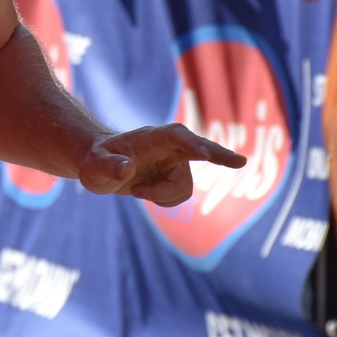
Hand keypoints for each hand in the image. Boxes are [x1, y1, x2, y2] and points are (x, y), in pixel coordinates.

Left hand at [76, 125, 246, 206]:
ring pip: (184, 187)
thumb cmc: (95, 162)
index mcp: (151, 137)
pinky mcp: (176, 176)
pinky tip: (144, 193)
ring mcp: (174, 161)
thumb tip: (127, 169)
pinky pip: (180, 196)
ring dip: (161, 196)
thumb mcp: (94, 167)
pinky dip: (164, 200)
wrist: (100, 166)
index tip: (205, 154)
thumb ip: (109, 167)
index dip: (192, 144)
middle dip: (220, 156)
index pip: (177, 136)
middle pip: (200, 151)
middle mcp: (168, 147)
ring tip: (134, 190)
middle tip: (242, 162)